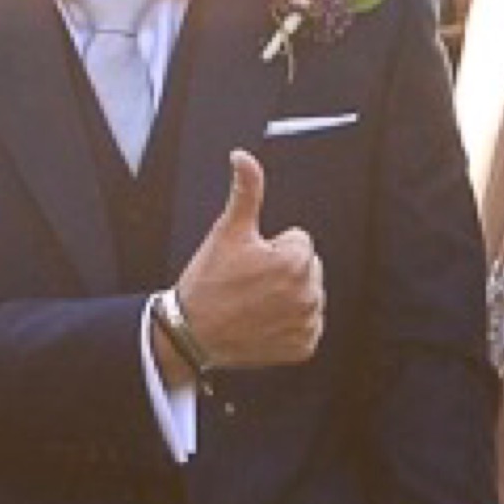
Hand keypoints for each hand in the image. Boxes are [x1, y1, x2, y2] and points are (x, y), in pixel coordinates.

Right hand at [169, 150, 325, 373]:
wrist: (193, 332)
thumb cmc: (209, 282)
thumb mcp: (228, 231)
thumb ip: (246, 191)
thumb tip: (244, 158)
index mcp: (296, 261)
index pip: (299, 241)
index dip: (271, 248)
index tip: (249, 263)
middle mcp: (309, 294)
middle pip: (307, 268)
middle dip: (284, 271)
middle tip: (251, 284)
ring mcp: (307, 323)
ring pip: (308, 296)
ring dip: (288, 297)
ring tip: (256, 303)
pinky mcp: (304, 346)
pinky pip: (307, 326)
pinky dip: (290, 325)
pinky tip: (265, 323)